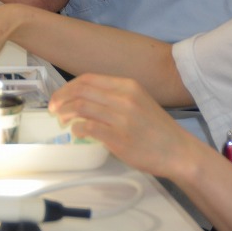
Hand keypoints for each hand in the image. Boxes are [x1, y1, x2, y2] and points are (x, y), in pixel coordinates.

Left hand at [48, 73, 200, 178]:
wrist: (178, 151)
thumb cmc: (157, 129)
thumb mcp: (139, 101)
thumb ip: (114, 96)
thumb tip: (83, 98)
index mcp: (128, 85)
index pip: (88, 79)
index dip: (68, 87)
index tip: (58, 97)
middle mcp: (124, 97)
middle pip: (81, 91)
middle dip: (61, 99)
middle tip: (53, 109)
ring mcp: (121, 117)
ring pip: (81, 107)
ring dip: (66, 113)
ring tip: (62, 120)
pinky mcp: (119, 137)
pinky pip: (88, 128)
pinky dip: (77, 129)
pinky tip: (77, 132)